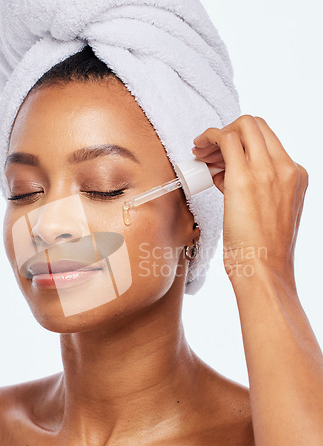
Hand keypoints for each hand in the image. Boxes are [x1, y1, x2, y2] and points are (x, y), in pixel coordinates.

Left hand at [192, 115, 307, 283]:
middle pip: (256, 126)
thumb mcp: (268, 212)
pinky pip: (226, 139)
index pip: (268, 140)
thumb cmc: (262, 251)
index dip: (242, 142)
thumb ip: (254, 188)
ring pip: (243, 126)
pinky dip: (209, 136)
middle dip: (229, 132)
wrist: (264, 271)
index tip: (222, 157)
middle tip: (208, 151)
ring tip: (200, 155)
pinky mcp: (245, 178)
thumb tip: (225, 173)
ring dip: (217, 136)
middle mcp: (286, 168)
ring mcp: (268, 171)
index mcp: (296, 176)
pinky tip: (198, 147)